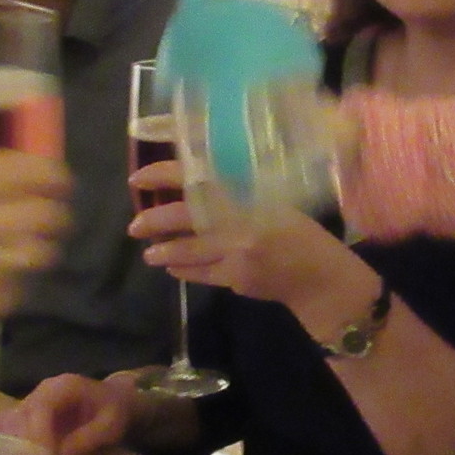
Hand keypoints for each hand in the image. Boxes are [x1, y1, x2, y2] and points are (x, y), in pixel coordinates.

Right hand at [0, 152, 69, 402]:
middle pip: (41, 214)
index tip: (57, 178)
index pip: (18, 169)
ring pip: (33, 256)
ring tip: (16, 252)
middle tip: (50, 218)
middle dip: (52, 215)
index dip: (48, 172)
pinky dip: (5, 289)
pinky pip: (10, 294)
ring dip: (31, 252)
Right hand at [0, 371, 139, 454]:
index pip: (41, 407)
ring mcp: (34, 400)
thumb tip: (59, 454)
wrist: (114, 399)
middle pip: (22, 414)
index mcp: (65, 386)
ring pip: (11, 420)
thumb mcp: (110, 425)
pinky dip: (8, 440)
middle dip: (25, 442)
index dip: (38, 433)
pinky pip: (10, 424)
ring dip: (14, 443)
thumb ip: (86, 438)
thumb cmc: (114, 411)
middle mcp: (44, 390)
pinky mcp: (29, 413)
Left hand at [128, 160, 367, 322]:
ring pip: (188, 251)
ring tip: (149, 252)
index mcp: (249, 194)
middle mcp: (241, 221)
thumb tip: (192, 181)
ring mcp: (237, 254)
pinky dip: (183, 269)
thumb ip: (237, 192)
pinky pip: (200, 273)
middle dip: (154, 220)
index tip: (138, 177)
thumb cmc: (297, 232)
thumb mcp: (273, 201)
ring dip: (164, 251)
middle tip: (135, 225)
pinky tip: (173, 266)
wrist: (319, 276)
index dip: (163, 175)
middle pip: (185, 217)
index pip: (198, 178)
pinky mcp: (236, 279)